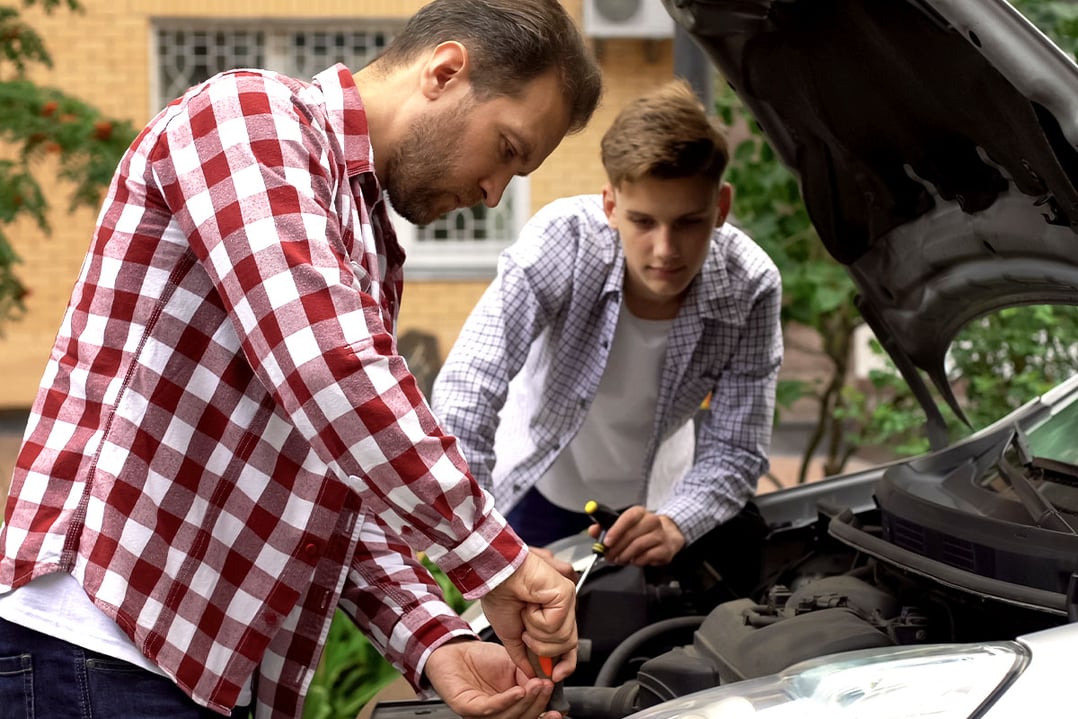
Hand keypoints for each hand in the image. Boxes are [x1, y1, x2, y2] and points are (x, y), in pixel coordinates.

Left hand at [425, 639, 564, 718]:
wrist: (455, 648)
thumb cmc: (482, 659)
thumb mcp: (515, 665)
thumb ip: (530, 676)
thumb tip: (549, 685)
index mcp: (509, 708)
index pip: (530, 717)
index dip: (545, 715)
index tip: (559, 709)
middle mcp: (496, 714)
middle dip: (538, 704)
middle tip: (547, 686)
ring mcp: (481, 713)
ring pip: (508, 718)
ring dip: (526, 703)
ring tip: (537, 685)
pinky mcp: (466, 707)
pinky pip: (489, 709)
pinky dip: (506, 700)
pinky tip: (518, 691)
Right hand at [479, 551, 577, 681]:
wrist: (494, 577)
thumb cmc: (499, 596)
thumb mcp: (511, 635)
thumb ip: (523, 656)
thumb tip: (530, 673)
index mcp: (551, 618)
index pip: (568, 648)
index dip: (565, 665)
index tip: (554, 676)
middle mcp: (562, 609)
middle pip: (568, 646)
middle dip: (543, 648)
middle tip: (526, 633)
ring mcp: (566, 601)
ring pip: (563, 638)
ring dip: (537, 632)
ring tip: (526, 615)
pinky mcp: (565, 593)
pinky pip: (556, 624)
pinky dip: (537, 620)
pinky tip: (530, 605)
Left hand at [588, 506, 684, 565]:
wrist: (667, 536)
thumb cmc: (641, 531)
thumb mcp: (623, 526)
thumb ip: (606, 527)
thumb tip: (593, 530)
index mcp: (639, 513)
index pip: (628, 517)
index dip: (616, 530)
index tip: (607, 541)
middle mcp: (652, 521)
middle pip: (632, 534)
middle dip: (616, 548)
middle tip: (608, 555)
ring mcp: (660, 535)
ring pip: (639, 546)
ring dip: (625, 555)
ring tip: (619, 559)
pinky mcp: (665, 549)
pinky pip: (647, 557)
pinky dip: (636, 561)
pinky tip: (633, 560)